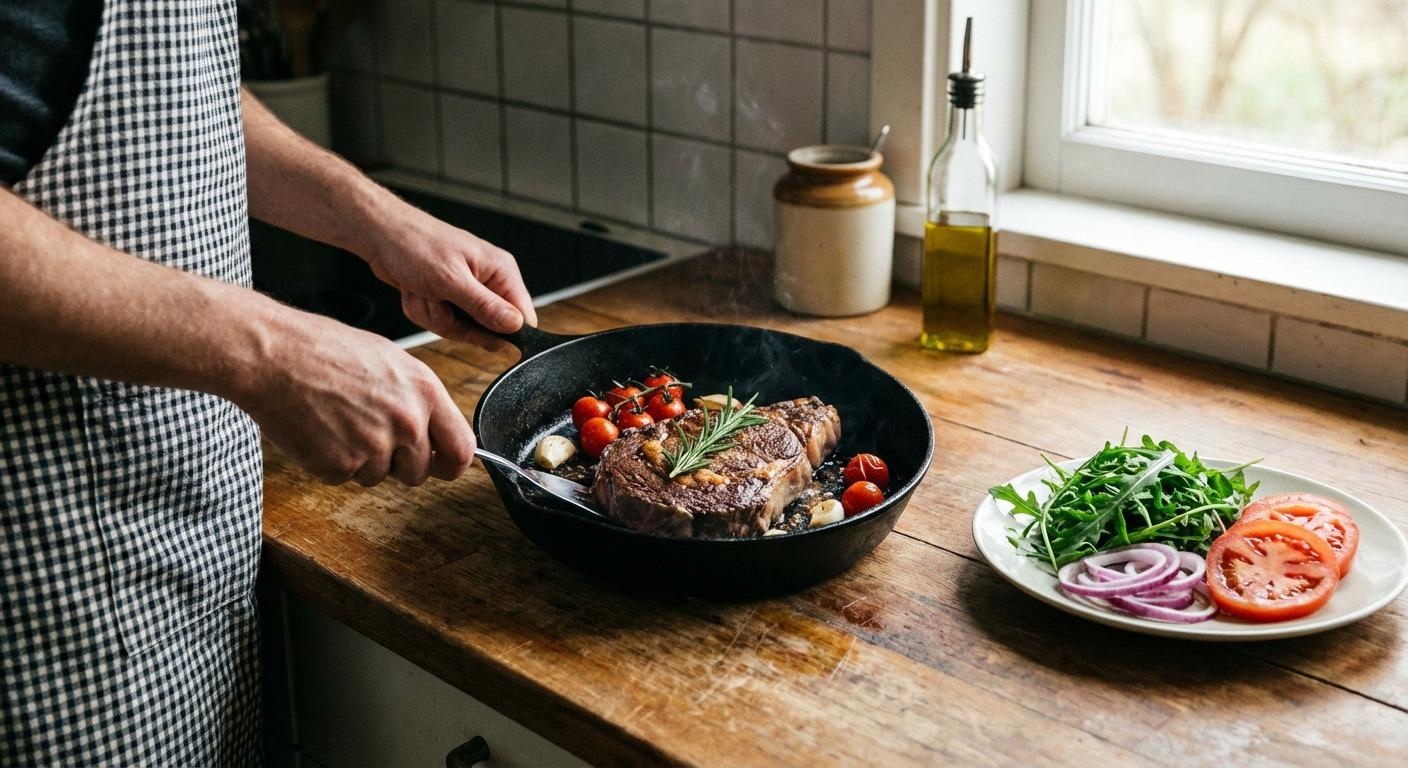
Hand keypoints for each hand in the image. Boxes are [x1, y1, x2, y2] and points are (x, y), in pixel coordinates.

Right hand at [237, 307, 474, 485]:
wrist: (273, 356)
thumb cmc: (325, 351)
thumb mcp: (390, 362)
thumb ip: (418, 399)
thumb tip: (434, 429)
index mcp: (425, 392)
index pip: (463, 449)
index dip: (453, 463)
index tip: (442, 465)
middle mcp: (407, 422)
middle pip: (420, 472)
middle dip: (399, 463)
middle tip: (369, 435)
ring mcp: (375, 447)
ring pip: (381, 477)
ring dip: (363, 461)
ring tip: (339, 421)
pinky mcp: (341, 466)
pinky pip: (347, 477)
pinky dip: (332, 462)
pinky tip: (320, 430)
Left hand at [362, 199, 536, 348]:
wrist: (381, 234)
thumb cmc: (415, 245)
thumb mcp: (450, 280)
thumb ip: (484, 306)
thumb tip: (516, 325)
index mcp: (500, 272)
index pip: (523, 317)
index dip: (505, 334)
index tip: (478, 332)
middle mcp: (488, 282)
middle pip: (488, 330)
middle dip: (456, 323)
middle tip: (438, 301)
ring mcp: (468, 292)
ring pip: (460, 329)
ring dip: (434, 316)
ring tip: (423, 291)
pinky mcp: (449, 298)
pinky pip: (442, 322)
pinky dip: (423, 311)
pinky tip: (415, 291)